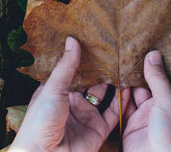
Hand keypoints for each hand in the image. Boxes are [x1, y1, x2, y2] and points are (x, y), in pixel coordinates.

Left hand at [8, 37, 129, 151]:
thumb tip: (72, 40)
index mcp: (58, 91)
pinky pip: (113, 113)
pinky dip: (122, 101)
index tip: (97, 43)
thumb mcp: (52, 89)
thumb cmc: (40, 122)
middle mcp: (73, 102)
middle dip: (103, 70)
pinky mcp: (98, 129)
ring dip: (115, 84)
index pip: (74, 71)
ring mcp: (86, 116)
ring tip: (126, 66)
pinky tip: (130, 87)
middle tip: (116, 52)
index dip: (85, 59)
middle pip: (91, 82)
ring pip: (105, 96)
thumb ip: (66, 66)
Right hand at [123, 51, 170, 151]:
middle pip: (157, 79)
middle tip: (135, 44)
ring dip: (132, 76)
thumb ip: (159, 79)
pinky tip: (115, 75)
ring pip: (140, 89)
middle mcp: (168, 103)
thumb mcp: (168, 103)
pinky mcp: (134, 120)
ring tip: (123, 56)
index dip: (169, 59)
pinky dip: (122, 90)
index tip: (158, 40)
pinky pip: (127, 101)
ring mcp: (150, 112)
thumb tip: (154, 55)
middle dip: (146, 65)